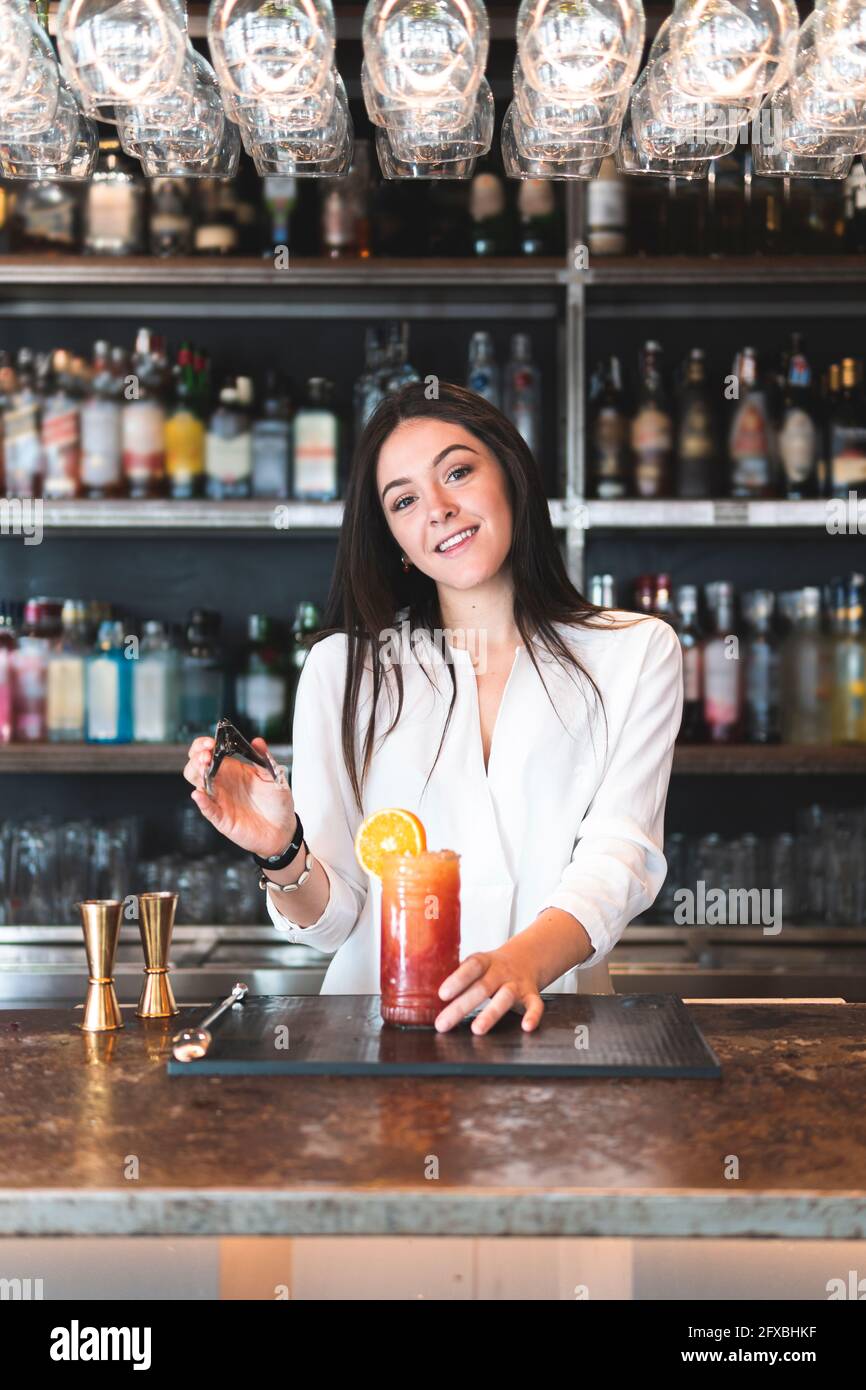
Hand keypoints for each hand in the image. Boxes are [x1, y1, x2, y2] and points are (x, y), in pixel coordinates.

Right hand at [182, 735, 296, 859]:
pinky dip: (202, 801)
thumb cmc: (277, 802)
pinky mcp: (222, 818)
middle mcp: (222, 783)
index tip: (211, 742)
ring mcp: (220, 800)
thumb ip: (264, 758)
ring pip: (198, 784)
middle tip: (207, 754)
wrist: (283, 828)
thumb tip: (258, 741)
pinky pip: (207, 809)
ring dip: (197, 773)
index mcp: (232, 769)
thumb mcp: (273, 776)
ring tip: (204, 767)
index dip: (204, 745)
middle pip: (196, 767)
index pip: (209, 752)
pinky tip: (200, 794)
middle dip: (197, 757)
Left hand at [434, 940, 544, 1034]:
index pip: (471, 966)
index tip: (442, 994)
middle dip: (462, 1007)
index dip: (457, 979)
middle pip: (482, 988)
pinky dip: (533, 1016)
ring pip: (506, 997)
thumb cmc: (493, 967)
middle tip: (444, 1023)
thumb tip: (427, 990)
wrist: (526, 958)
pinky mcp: (531, 995)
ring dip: (491, 1013)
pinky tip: (526, 1027)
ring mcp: (517, 984)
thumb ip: (459, 976)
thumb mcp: (476, 964)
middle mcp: (501, 972)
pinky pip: (535, 1005)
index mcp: (485, 962)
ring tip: (477, 1029)